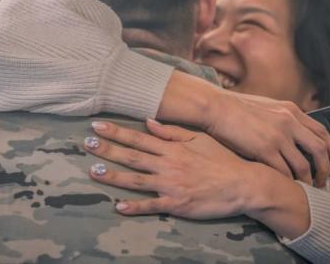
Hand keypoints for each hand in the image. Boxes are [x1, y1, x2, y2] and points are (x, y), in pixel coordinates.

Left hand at [83, 119, 310, 238]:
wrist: (242, 184)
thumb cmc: (222, 159)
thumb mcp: (199, 138)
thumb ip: (172, 132)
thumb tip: (148, 121)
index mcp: (173, 148)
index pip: (139, 137)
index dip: (116, 132)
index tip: (98, 126)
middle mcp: (168, 165)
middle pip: (132, 156)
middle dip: (107, 150)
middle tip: (87, 144)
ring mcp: (171, 186)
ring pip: (136, 180)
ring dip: (113, 176)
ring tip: (93, 171)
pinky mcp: (177, 205)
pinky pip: (151, 206)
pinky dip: (134, 207)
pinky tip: (117, 206)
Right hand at [157, 71, 329, 186]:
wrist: (217, 108)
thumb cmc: (237, 108)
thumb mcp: (267, 106)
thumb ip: (283, 117)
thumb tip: (293, 132)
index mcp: (291, 110)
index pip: (322, 130)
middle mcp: (289, 122)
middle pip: (319, 150)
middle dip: (326, 169)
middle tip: (325, 181)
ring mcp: (278, 137)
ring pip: (303, 165)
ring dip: (307, 180)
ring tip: (306, 189)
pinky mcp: (265, 149)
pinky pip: (283, 172)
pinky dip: (288, 182)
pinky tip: (287, 187)